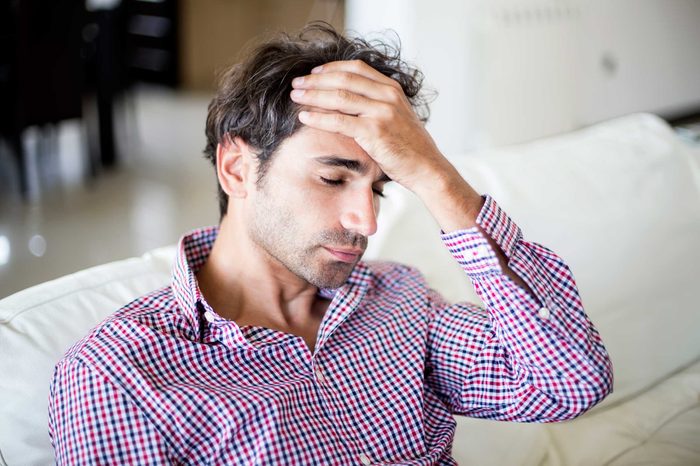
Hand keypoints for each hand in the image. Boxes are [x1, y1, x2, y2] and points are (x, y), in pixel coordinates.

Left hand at [289, 59, 450, 193]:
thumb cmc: (409, 146)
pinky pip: (340, 121)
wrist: (427, 167)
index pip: (356, 68)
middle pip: (343, 79)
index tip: (313, 73)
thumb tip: (347, 102)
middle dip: (315, 81)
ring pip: (339, 97)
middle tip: (296, 84)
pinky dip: (319, 118)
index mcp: (391, 88)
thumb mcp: (396, 116)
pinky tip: (305, 117)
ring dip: (313, 96)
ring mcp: (382, 112)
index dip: (330, 68)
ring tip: (295, 97)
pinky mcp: (375, 132)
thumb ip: (376, 104)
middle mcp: (387, 96)